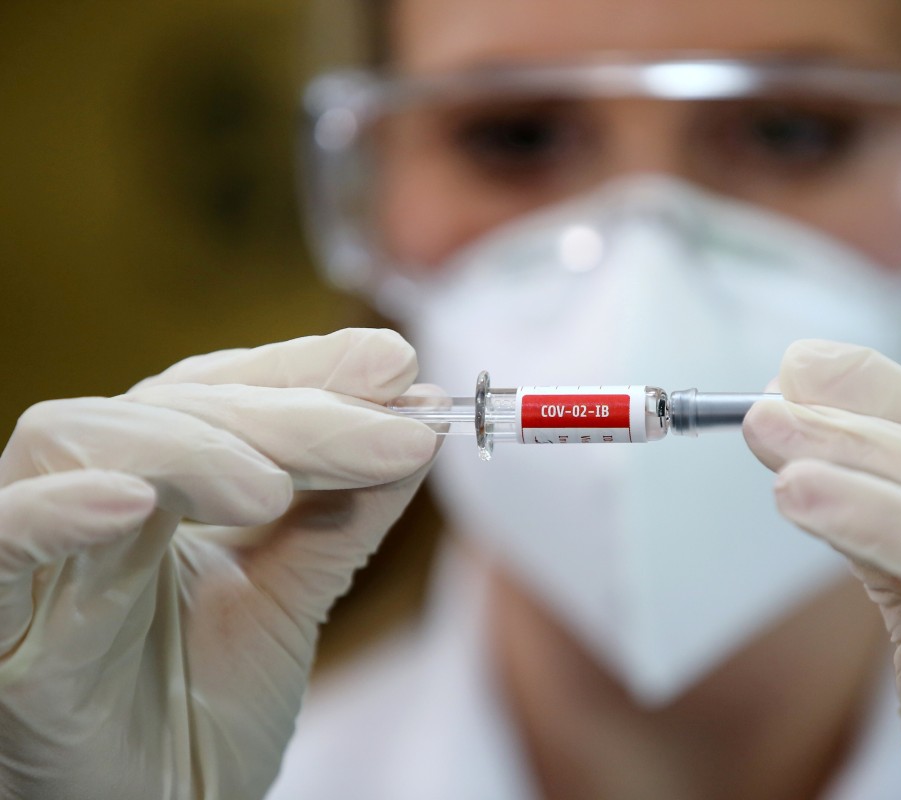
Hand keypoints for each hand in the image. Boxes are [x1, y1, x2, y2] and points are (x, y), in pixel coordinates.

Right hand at [0, 328, 437, 799]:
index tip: (398, 367)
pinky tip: (129, 504)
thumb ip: (342, 516)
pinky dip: (51, 513)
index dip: (301, 370)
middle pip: (170, 407)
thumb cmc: (198, 716)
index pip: (218, 389)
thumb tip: (419, 426)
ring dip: (190, 448)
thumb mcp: (290, 602)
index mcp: (155, 485)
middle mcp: (88, 500)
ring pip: (79, 443)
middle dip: (288, 413)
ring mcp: (36, 558)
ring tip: (273, 488)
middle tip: (395, 430)